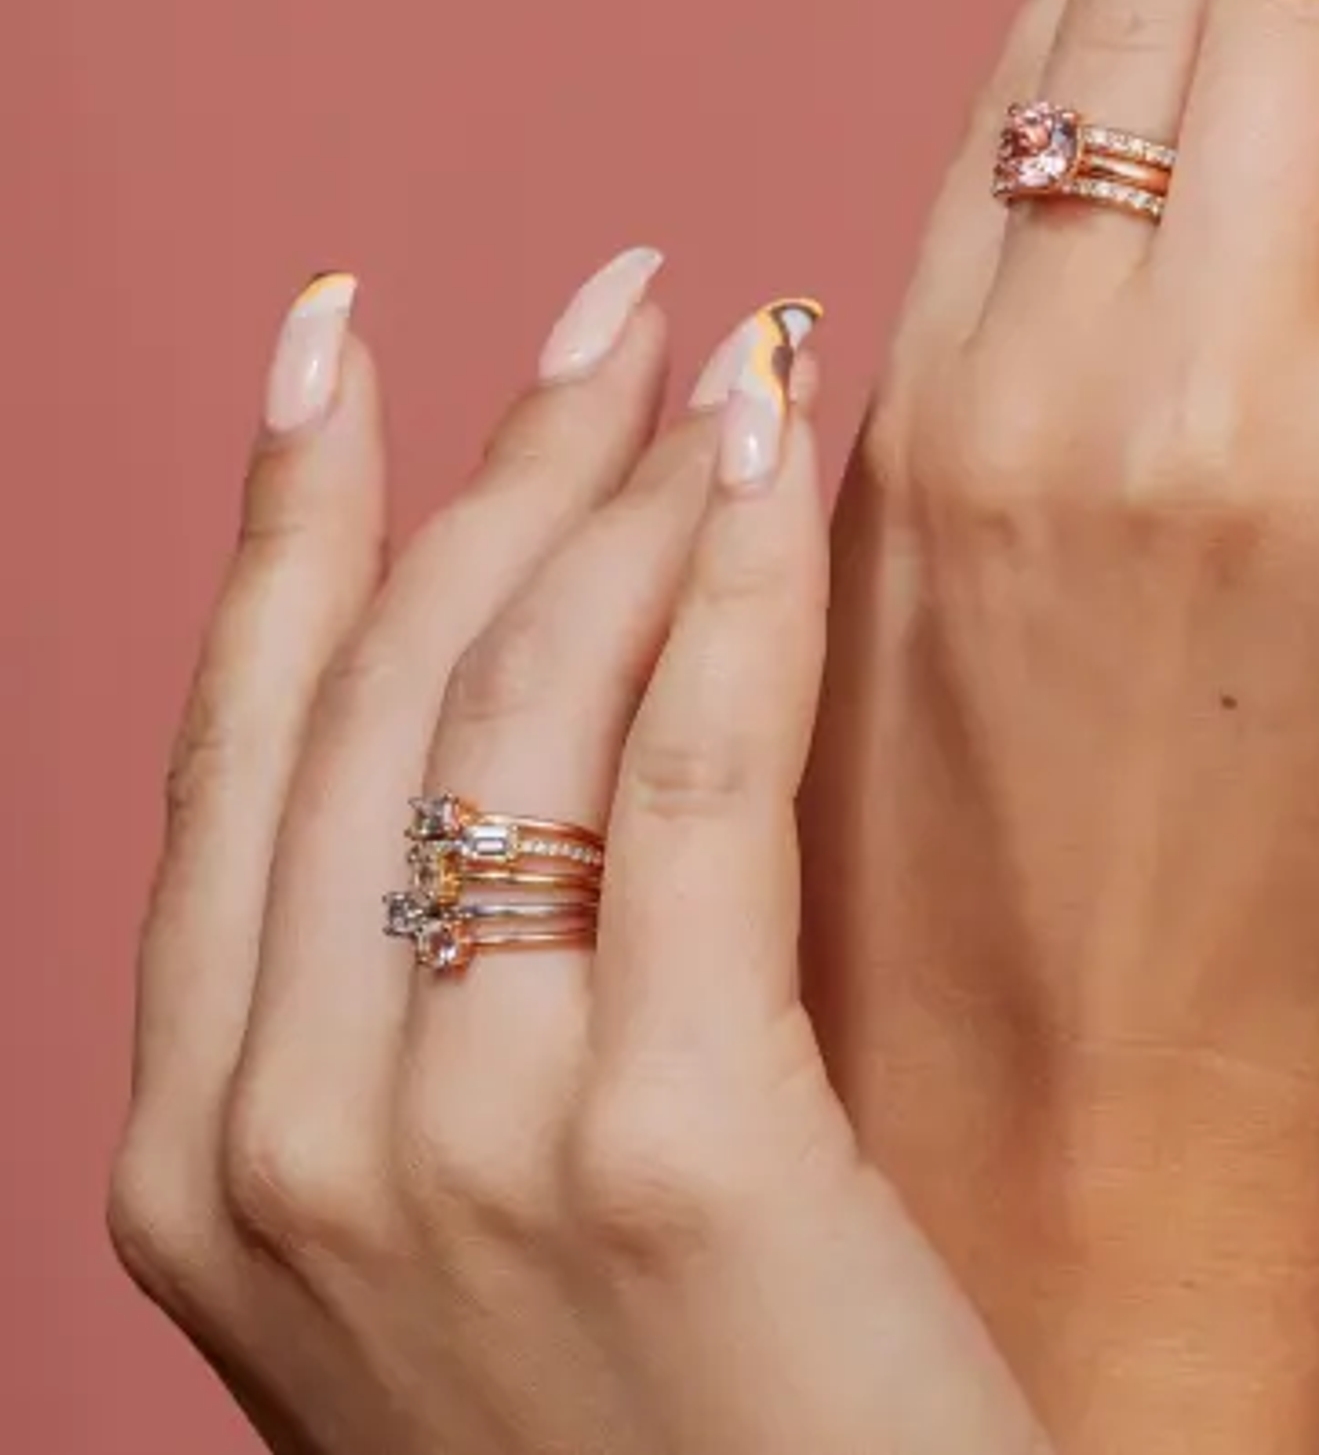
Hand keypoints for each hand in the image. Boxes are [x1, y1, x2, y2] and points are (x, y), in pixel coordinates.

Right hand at [110, 261, 1044, 1454]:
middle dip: (488, 455)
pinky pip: (692, 774)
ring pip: (522, 701)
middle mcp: (284, 1143)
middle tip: (607, 305)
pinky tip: (778, 447)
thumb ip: (445, 1000)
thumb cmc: (688, 1428)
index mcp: (212, 1156)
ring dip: (622, 490)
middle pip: (376, 688)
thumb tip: (522, 711)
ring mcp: (451, 1151)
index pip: (239, 747)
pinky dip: (732, 583)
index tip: (337, 340)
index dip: (286, 516)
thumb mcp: (479, 1220)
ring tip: (725, 355)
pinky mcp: (664, 1146)